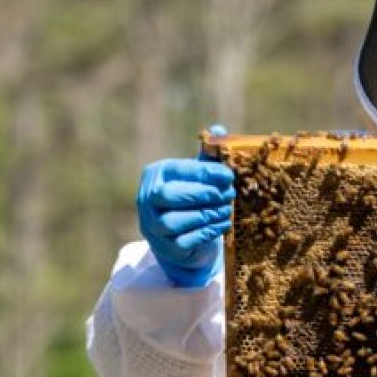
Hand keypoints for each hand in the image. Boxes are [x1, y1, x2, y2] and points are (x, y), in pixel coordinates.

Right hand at [136, 125, 234, 287]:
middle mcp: (147, 199)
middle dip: (203, 194)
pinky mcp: (165, 247)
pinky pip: (184, 241)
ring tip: (227, 209)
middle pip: (169, 195)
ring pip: (175, 221)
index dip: (206, 173)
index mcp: (156, 174)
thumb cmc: (192, 196)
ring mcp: (153, 226)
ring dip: (206, 214)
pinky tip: (223, 224)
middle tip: (229, 193)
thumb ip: (208, 156)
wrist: (181, 235)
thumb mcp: (198, 174)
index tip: (229, 175)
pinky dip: (207, 232)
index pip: (178, 171)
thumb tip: (218, 129)